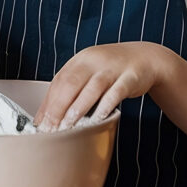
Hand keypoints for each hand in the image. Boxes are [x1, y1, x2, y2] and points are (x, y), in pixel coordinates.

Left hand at [35, 42, 169, 130]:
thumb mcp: (90, 72)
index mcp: (81, 59)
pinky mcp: (130, 77)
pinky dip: (106, 105)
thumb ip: (72, 89)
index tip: (40, 123)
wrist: (145, 57)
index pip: (59, 81)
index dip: (48, 102)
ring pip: (92, 88)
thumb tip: (48, 116)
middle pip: (71, 83)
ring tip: (67, 126)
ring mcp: (112, 68)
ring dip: (78, 108)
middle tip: (50, 129)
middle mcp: (94, 60)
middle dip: (58, 108)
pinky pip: (116, 92)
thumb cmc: (112, 70)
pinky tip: (98, 118)